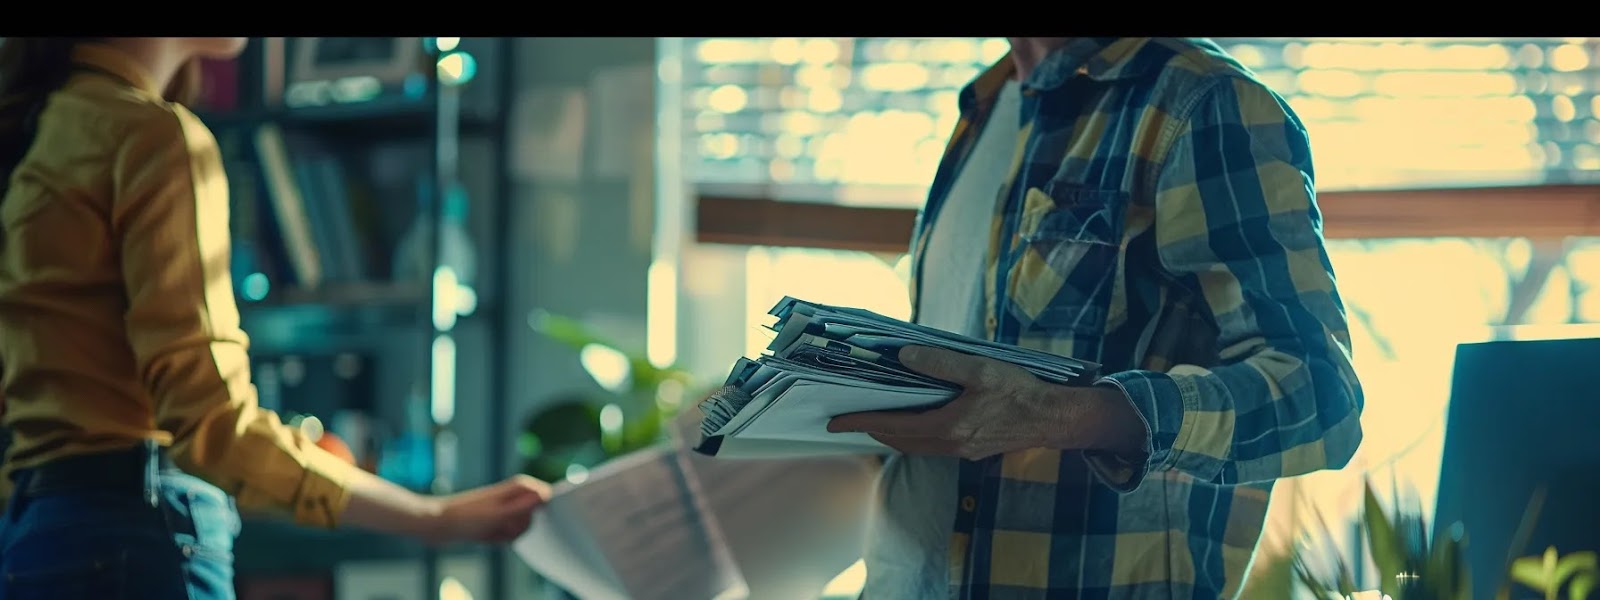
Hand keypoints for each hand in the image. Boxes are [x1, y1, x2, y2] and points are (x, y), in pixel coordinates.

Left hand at [427, 475, 550, 544]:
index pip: (546, 496)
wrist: (440, 524)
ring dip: (507, 534)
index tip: (520, 517)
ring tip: (489, 530)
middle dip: (519, 526)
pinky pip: (508, 534)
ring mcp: (506, 508)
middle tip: (500, 525)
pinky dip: (499, 539)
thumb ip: (525, 505)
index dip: (540, 510)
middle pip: (534, 516)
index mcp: (519, 486)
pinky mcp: (498, 520)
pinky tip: (486, 536)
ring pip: (521, 527)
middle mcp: (515, 495)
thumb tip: (547, 495)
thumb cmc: (467, 517)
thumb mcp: (499, 514)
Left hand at [826, 345, 1141, 459]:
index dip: (860, 422)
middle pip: (898, 440)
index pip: (892, 425)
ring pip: (913, 446)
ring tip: (872, 417)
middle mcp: (950, 444)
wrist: (1055, 418)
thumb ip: (941, 362)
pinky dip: (912, 434)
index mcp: (949, 426)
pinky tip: (912, 419)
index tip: (834, 421)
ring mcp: (961, 450)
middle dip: (870, 429)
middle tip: (846, 418)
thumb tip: (904, 355)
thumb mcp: (980, 368)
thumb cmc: (1021, 391)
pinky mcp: (971, 449)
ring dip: (891, 433)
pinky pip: (930, 445)